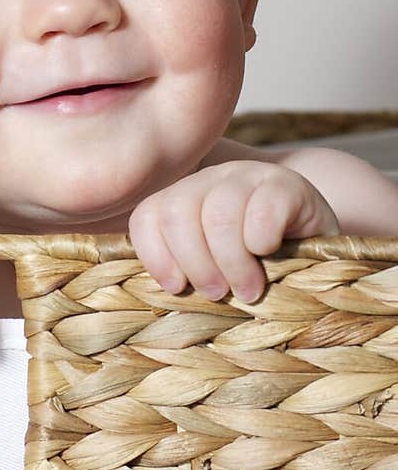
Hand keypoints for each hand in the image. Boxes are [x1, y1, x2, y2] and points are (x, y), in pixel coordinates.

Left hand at [127, 160, 339, 302]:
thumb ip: (183, 271)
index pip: (148, 215)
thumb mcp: (214, 271)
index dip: (156, 255)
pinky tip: (270, 254)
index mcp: (184, 198)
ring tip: (247, 290)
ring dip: (231, 262)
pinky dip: (261, 241)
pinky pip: (262, 210)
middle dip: (195, 263)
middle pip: (178, 212)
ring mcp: (249, 176)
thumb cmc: (258, 273)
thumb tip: (161, 292)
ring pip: (218, 214)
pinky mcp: (288, 184)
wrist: (321, 255)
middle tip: (216, 294)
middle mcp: (211, 179)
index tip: (176, 288)